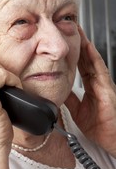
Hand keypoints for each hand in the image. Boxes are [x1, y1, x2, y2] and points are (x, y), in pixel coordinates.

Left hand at [65, 26, 115, 156]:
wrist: (113, 139)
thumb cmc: (100, 126)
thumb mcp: (78, 111)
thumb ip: (70, 99)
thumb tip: (59, 90)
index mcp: (91, 87)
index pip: (81, 66)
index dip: (73, 53)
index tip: (65, 42)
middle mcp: (98, 82)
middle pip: (86, 59)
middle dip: (78, 44)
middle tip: (69, 29)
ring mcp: (104, 84)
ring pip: (93, 61)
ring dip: (85, 46)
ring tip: (78, 32)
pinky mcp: (108, 89)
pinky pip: (100, 70)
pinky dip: (94, 58)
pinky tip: (88, 48)